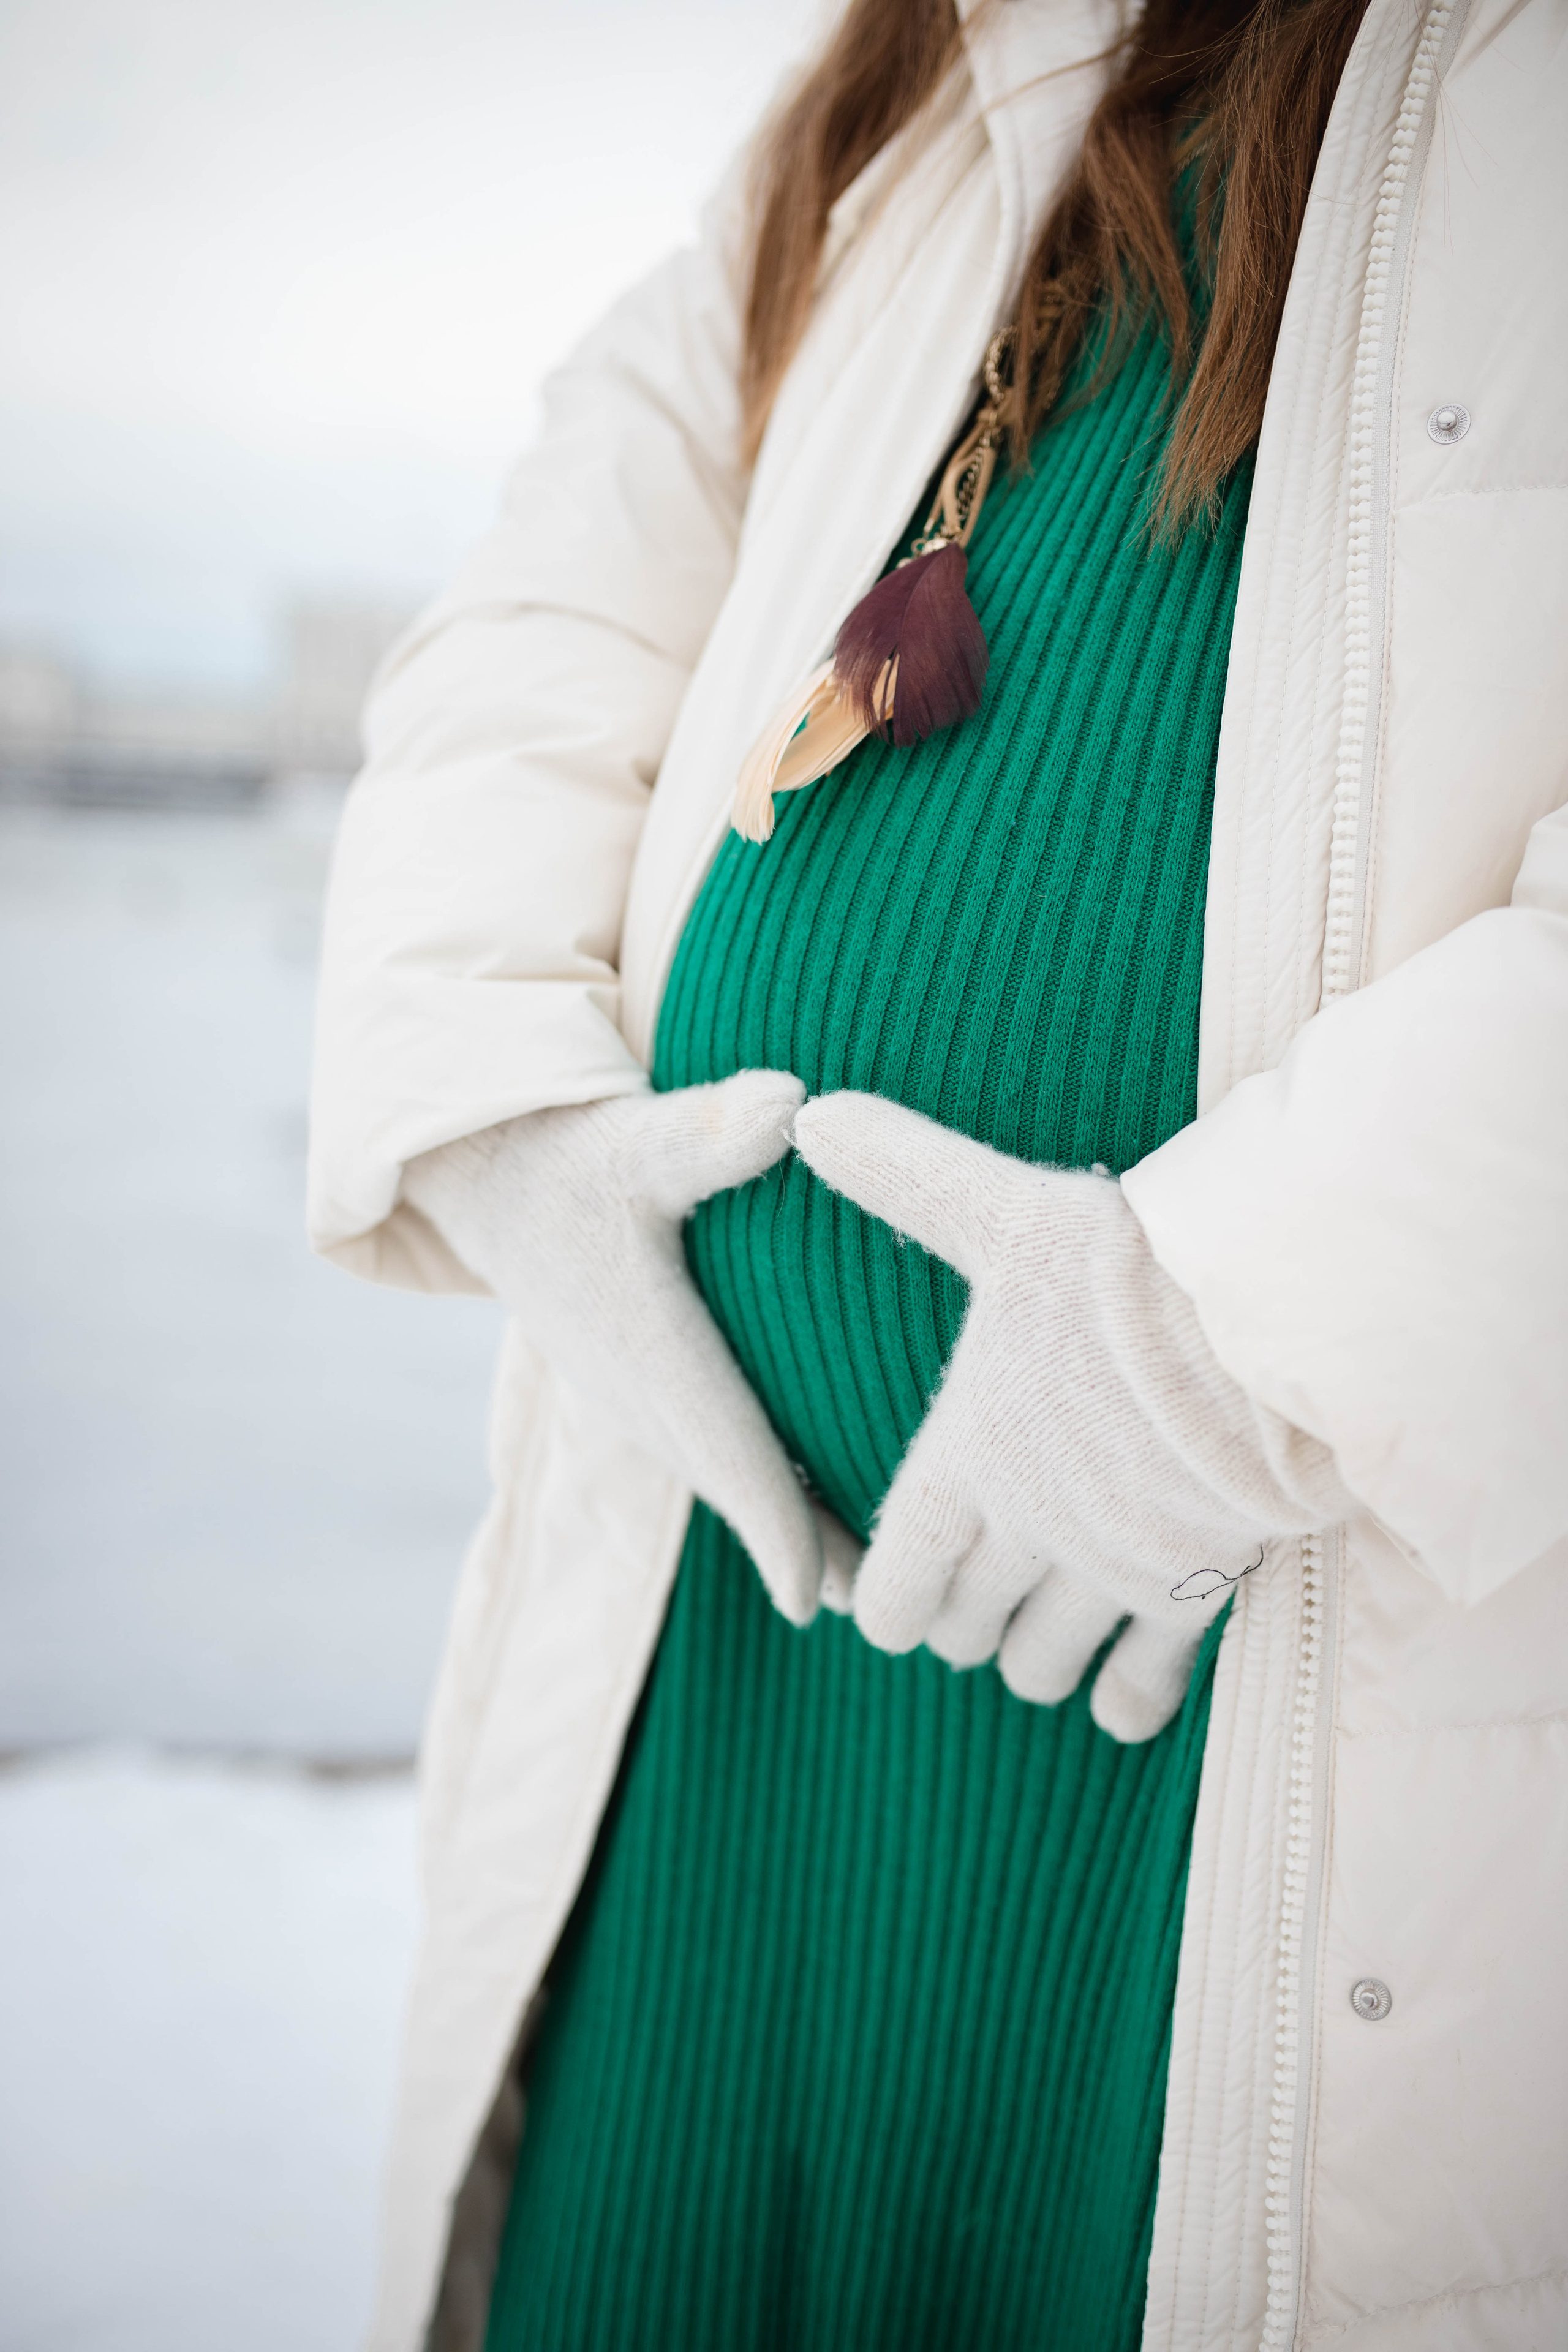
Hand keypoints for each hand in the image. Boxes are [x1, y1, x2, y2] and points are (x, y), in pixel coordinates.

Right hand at [404, 1072, 821, 1624]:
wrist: (489, 1172)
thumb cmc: (571, 1157)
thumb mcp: (633, 1138)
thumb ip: (706, 1132)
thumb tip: (785, 1103)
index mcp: (649, 1352)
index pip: (729, 1457)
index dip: (778, 1532)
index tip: (826, 1604)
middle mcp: (640, 1396)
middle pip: (740, 1490)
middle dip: (808, 1554)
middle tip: (897, 1609)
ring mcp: (635, 1399)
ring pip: (723, 1477)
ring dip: (788, 1528)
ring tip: (875, 1578)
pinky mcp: (638, 1385)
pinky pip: (709, 1452)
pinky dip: (761, 1486)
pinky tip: (822, 1505)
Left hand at [792, 1093, 1350, 1736]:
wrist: (1278, 1326)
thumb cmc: (1137, 1269)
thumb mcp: (1008, 1212)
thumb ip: (909, 1175)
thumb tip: (812, 1115)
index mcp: (969, 1458)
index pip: (893, 1584)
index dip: (886, 1599)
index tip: (899, 1587)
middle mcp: (1030, 1533)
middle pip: (962, 1630)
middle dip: (960, 1617)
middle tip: (978, 1583)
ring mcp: (1111, 1572)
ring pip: (1041, 1666)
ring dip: (1037, 1651)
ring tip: (1046, 1615)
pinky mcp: (1193, 1591)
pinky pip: (1141, 1686)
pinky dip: (1125, 1693)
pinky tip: (1124, 1680)